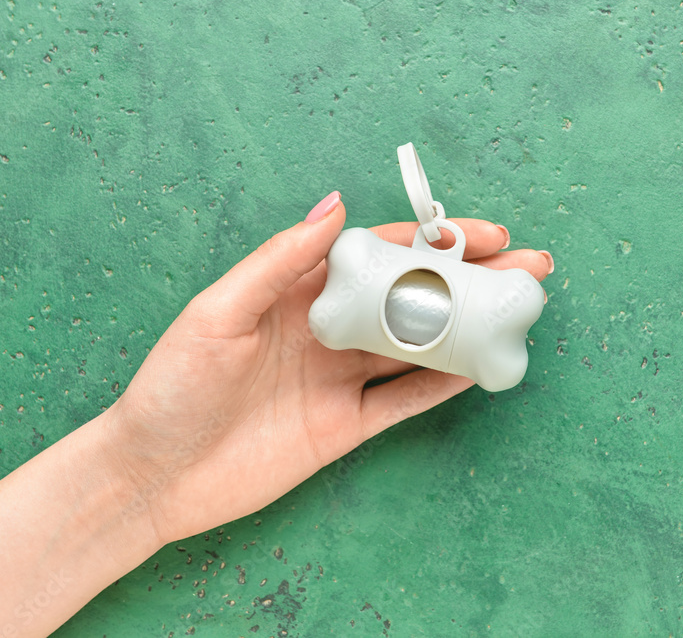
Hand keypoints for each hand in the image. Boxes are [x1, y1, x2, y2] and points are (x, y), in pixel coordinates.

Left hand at [105, 191, 552, 543]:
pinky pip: (403, 402)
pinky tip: (480, 367)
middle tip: (529, 266)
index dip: (434, 240)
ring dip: (468, 327)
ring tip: (519, 310)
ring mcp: (340, 380)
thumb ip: (279, 262)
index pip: (381, 255)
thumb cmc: (172, 388)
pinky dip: (442, 385)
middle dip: (471, 278)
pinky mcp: (344, 427)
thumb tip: (336, 207)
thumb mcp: (218, 314)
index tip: (484, 233)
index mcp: (299, 293)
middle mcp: (329, 331)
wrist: (153, 476)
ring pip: (418, 346)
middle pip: (413, 297)